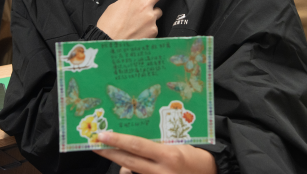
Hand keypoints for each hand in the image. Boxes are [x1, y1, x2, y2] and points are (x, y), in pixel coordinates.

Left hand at [94, 131, 216, 173]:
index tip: (101, 136)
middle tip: (95, 145)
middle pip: (128, 161)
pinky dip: (132, 173)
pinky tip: (130, 169)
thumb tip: (134, 143)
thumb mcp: (178, 145)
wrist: (211, 173)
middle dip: (109, 153)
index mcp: (168, 155)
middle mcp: (162, 171)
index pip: (136, 146)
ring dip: (122, 166)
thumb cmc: (195, 157)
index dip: (117, 141)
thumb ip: (156, 145)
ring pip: (131, 173)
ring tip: (117, 154)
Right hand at [97, 0, 182, 39]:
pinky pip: (153, 26)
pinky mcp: (154, 30)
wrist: (110, 43)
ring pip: (157, 11)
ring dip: (151, 14)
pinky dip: (147, 28)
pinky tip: (137, 33)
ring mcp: (151, 18)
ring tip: (138, 23)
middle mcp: (145, 5)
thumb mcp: (114, 7)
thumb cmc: (108, 25)